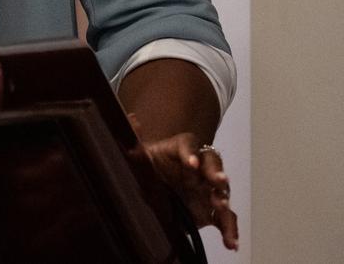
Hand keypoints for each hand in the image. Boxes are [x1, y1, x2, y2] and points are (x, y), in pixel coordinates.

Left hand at [129, 113, 238, 250]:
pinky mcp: (210, 211)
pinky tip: (231, 243)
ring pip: (221, 192)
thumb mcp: (139, 153)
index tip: (191, 163)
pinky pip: (224, 219)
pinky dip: (230, 230)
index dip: (190, 153)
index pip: (188, 145)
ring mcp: (207, 189)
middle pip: (213, 165)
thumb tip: (131, 118)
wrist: (156, 185)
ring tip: (222, 209)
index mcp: (181, 149)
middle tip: (218, 182)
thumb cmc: (149, 165)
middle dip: (216, 173)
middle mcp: (199, 167)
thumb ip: (135, 138)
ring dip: (224, 200)